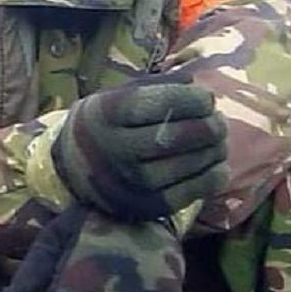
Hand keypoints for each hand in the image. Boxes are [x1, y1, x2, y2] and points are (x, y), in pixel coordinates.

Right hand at [52, 74, 228, 220]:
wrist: (73, 168)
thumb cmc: (105, 124)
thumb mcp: (116, 96)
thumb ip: (154, 87)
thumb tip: (194, 85)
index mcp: (105, 116)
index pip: (155, 105)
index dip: (189, 100)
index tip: (205, 98)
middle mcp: (115, 150)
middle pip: (174, 137)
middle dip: (208, 126)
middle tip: (217, 121)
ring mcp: (132, 182)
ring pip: (188, 164)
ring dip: (214, 149)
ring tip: (217, 140)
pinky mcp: (148, 206)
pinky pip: (193, 191)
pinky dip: (214, 176)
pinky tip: (216, 164)